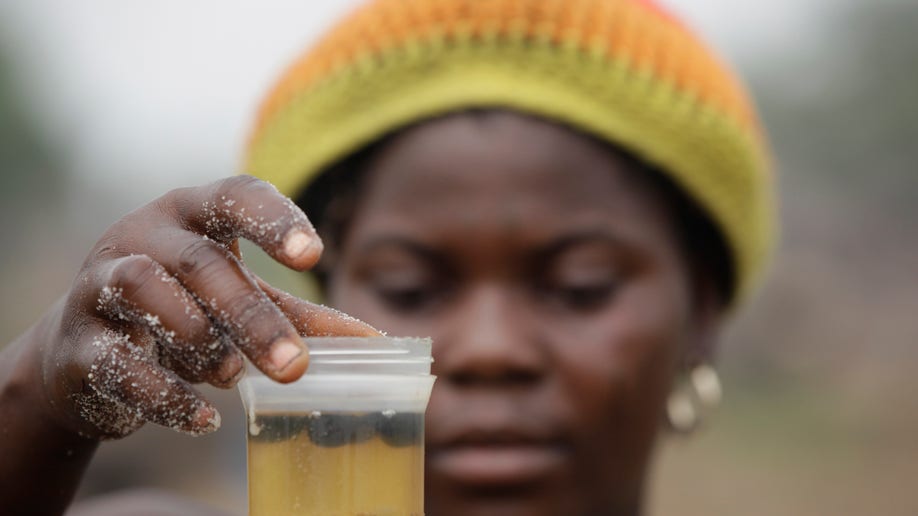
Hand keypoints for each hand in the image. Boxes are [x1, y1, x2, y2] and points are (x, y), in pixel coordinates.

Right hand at [37, 175, 377, 438]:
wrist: (85, 350)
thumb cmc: (183, 308)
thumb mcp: (242, 300)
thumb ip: (302, 317)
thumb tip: (377, 344)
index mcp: (192, 213)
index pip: (234, 196)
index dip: (273, 220)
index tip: (313, 256)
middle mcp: (142, 236)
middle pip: (199, 261)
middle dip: (250, 315)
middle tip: (294, 365)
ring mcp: (99, 284)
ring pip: (143, 289)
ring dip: (197, 338)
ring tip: (232, 376)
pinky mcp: (76, 342)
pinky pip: (114, 362)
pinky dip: (162, 394)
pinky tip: (203, 419)